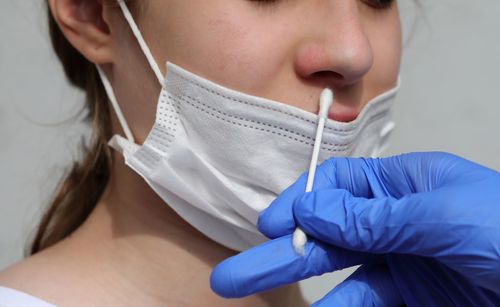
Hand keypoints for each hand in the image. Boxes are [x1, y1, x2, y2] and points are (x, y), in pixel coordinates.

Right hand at [210, 152, 499, 304]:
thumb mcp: (444, 215)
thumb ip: (375, 216)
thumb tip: (313, 206)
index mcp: (408, 187)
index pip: (340, 188)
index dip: (302, 204)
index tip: (271, 226)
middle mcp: (400, 224)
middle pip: (329, 238)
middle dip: (282, 255)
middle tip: (235, 276)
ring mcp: (407, 265)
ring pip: (345, 281)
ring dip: (314, 294)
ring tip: (274, 302)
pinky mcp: (415, 299)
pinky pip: (369, 303)